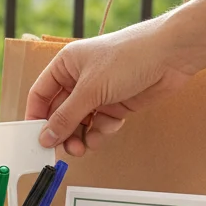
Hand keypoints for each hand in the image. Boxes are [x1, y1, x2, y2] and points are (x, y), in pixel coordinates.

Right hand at [24, 15, 195, 154]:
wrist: (170, 56)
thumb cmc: (128, 58)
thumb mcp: (90, 89)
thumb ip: (66, 117)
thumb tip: (45, 137)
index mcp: (65, 65)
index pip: (41, 95)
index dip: (36, 117)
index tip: (35, 138)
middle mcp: (79, 79)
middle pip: (60, 112)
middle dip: (62, 132)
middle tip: (64, 149)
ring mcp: (98, 92)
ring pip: (80, 122)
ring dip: (80, 137)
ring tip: (84, 147)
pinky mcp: (116, 104)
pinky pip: (99, 125)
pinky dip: (100, 132)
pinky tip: (106, 131)